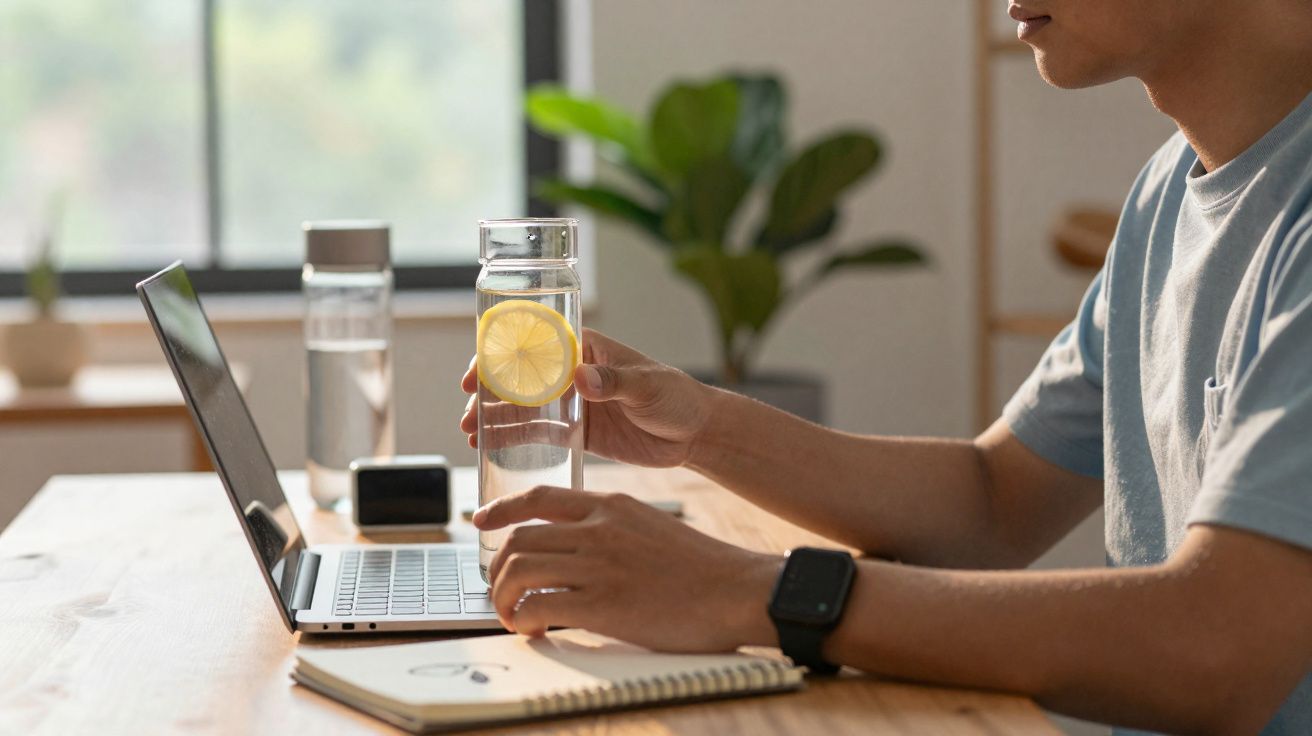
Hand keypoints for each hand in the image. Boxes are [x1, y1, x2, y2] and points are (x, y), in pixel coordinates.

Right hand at [461, 329, 717, 467]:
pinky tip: (491, 448)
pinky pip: (538, 434)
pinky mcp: (576, 432)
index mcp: (585, 350)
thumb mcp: (647, 387)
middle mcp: (572, 373)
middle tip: (469, 415)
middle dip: (488, 393)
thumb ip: (615, 383)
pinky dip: (513, 438)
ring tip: (472, 435)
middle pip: (519, 378)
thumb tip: (581, 378)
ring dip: (494, 418)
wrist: (694, 434)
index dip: (499, 356)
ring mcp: (571, 404)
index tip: (478, 375)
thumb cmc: (676, 398)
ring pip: (522, 407)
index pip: (534, 344)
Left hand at [474, 486, 780, 652]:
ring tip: (513, 615)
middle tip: (501, 590)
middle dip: (496, 568)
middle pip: (518, 537)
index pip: (540, 498)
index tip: (482, 521)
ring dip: (503, 596)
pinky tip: (534, 629)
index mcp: (611, 506)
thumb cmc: (702, 568)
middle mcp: (599, 529)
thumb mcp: (650, 526)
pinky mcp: (603, 602)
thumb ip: (612, 529)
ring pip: (517, 568)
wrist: (736, 590)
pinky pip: (538, 604)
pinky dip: (523, 618)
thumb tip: (578, 549)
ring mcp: (599, 564)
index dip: (502, 510)